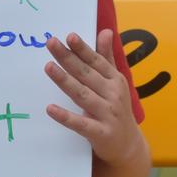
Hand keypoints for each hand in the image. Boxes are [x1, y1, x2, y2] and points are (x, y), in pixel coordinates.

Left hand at [43, 29, 140, 165]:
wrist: (128, 145)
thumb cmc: (116, 108)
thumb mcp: (114, 82)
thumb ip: (106, 57)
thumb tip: (106, 31)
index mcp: (115, 80)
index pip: (97, 61)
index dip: (83, 49)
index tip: (69, 36)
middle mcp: (113, 94)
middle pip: (86, 74)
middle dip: (68, 58)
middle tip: (51, 43)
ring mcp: (108, 114)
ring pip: (83, 95)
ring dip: (65, 81)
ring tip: (48, 67)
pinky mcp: (101, 133)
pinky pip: (81, 124)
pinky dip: (66, 116)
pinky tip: (50, 108)